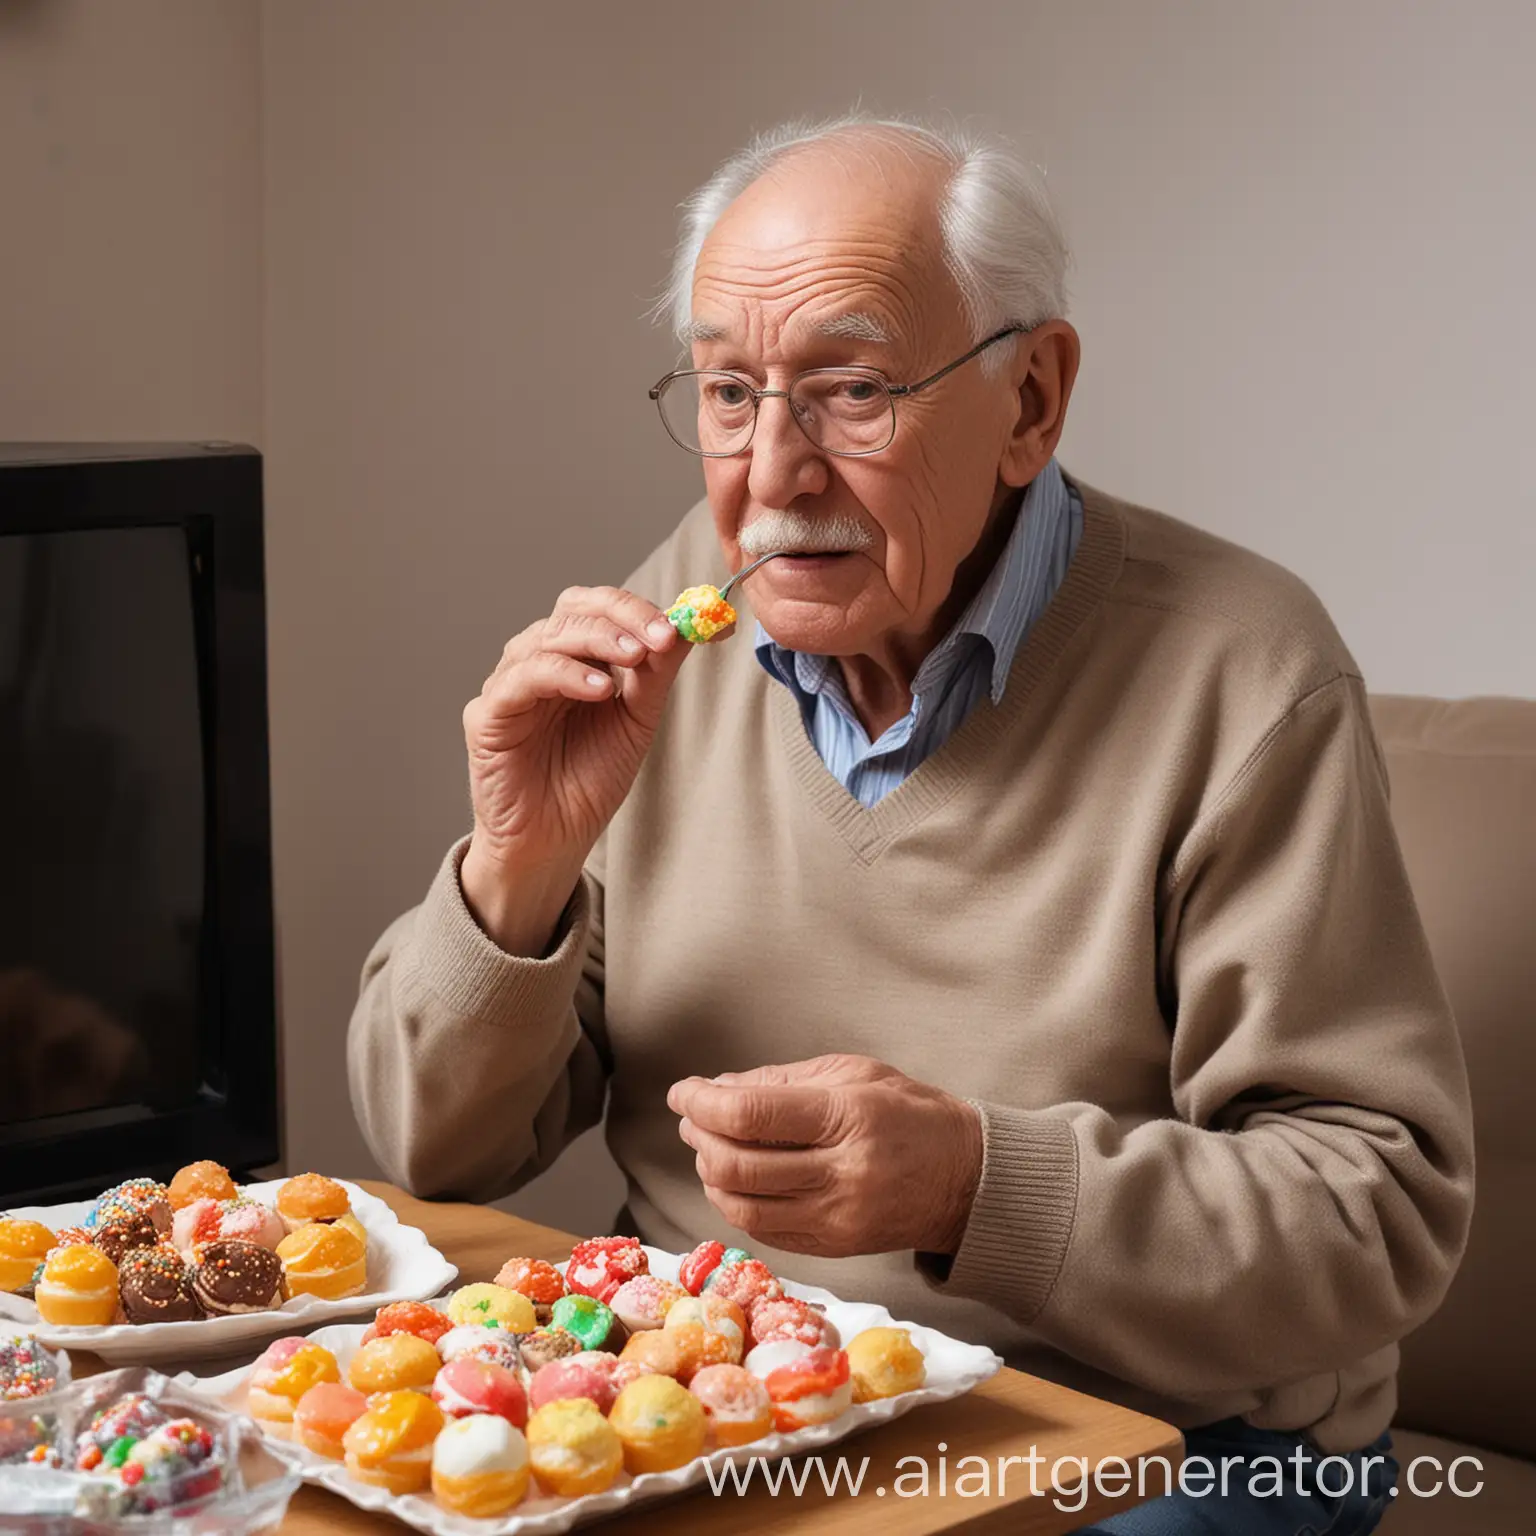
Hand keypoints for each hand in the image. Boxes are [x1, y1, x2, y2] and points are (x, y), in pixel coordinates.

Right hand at [461, 585, 687, 953]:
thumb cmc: (588, 782)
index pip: (598, 608)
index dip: (639, 609)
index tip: (685, 625)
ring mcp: (509, 685)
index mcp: (573, 658)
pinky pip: (522, 678)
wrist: (553, 842)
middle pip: (573, 610)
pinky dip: (564, 674)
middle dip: (622, 616)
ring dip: (598, 640)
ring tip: (636, 658)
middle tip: (660, 636)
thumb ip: (655, 674)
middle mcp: (537, 661)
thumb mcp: (636, 721)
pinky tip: (599, 689)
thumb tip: (691, 627)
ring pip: (548, 637)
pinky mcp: (487, 714)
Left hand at [667, 1054, 982, 1258]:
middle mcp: (841, 1173)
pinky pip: (763, 1230)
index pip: (751, 1116)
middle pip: (737, 1166)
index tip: (683, 1091)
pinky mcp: (832, 1248)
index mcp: (847, 1117)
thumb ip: (782, 1080)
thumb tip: (717, 1089)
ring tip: (708, 1147)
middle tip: (692, 1117)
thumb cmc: (909, 1112)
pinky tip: (733, 1180)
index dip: (703, 1103)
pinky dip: (735, 1203)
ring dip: (710, 1174)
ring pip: (742, 1206)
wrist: (965, 1178)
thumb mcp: (853, 1073)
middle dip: (699, 1138)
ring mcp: (836, 1218)